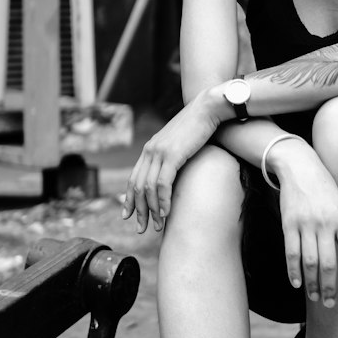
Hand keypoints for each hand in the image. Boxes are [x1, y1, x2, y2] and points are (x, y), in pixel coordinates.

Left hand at [123, 95, 218, 232]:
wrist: (208, 108)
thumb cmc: (199, 126)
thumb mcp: (180, 143)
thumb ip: (172, 156)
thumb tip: (173, 172)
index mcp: (150, 148)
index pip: (134, 178)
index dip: (130, 199)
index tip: (128, 215)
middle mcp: (150, 150)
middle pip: (138, 187)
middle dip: (139, 210)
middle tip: (141, 228)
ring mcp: (160, 152)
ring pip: (149, 188)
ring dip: (152, 210)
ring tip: (157, 225)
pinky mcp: (172, 155)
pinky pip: (163, 184)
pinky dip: (163, 200)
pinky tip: (166, 213)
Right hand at [272, 143, 337, 307]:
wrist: (300, 167)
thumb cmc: (326, 190)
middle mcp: (326, 223)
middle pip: (329, 264)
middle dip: (330, 288)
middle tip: (330, 305)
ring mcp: (307, 224)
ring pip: (310, 262)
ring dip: (312, 284)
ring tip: (315, 298)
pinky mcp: (289, 224)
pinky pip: (291, 253)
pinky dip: (294, 272)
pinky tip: (297, 284)